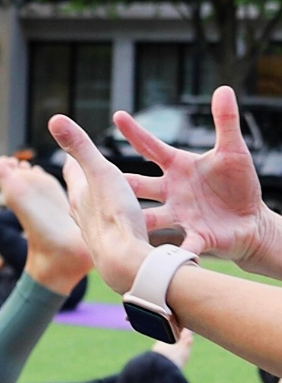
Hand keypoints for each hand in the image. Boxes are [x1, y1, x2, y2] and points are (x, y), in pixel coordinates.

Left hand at [48, 115, 150, 293]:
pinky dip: (116, 218)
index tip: (72, 148)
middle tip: (89, 168)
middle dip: (85, 179)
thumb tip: (54, 119)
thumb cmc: (113, 216)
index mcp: (79, 194)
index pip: (72, 170)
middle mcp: (83, 214)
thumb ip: (80, 147)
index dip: (73, 157)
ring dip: (101, 200)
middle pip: (81, 192)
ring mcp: (97, 232)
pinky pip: (112, 226)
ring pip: (95, 211)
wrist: (125, 263)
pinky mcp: (112, 246)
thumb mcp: (100, 173)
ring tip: (110, 193)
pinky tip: (126, 222)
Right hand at [112, 86, 269, 264]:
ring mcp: (180, 216)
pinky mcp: (196, 237)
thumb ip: (226, 122)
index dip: (136, 132)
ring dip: (136, 222)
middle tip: (93, 178)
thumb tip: (224, 88)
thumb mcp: (234, 151)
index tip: (117, 115)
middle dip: (118, 184)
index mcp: (179, 167)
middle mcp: (172, 192)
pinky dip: (175, 252)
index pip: (151, 147)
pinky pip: (183, 245)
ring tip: (116, 225)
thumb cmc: (239, 184)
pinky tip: (163, 262)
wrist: (252, 222)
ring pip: (150, 218)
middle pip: (138, 186)